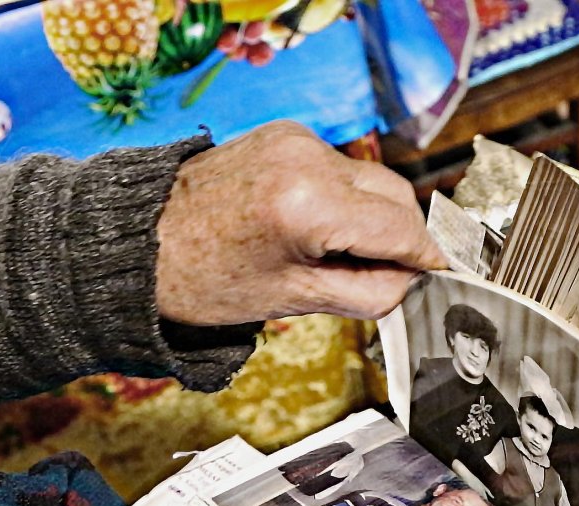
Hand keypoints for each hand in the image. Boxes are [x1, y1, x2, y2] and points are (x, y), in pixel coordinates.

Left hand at [156, 120, 446, 324]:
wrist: (138, 242)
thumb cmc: (204, 280)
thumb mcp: (295, 300)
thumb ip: (370, 292)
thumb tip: (414, 280)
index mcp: (309, 204)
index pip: (401, 229)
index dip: (426, 259)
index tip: (440, 277)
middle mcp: (309, 158)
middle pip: (397, 197)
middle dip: (401, 238)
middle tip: (386, 276)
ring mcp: (297, 138)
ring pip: (372, 180)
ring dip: (373, 217)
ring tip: (338, 253)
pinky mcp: (286, 133)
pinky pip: (341, 168)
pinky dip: (345, 198)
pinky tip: (317, 226)